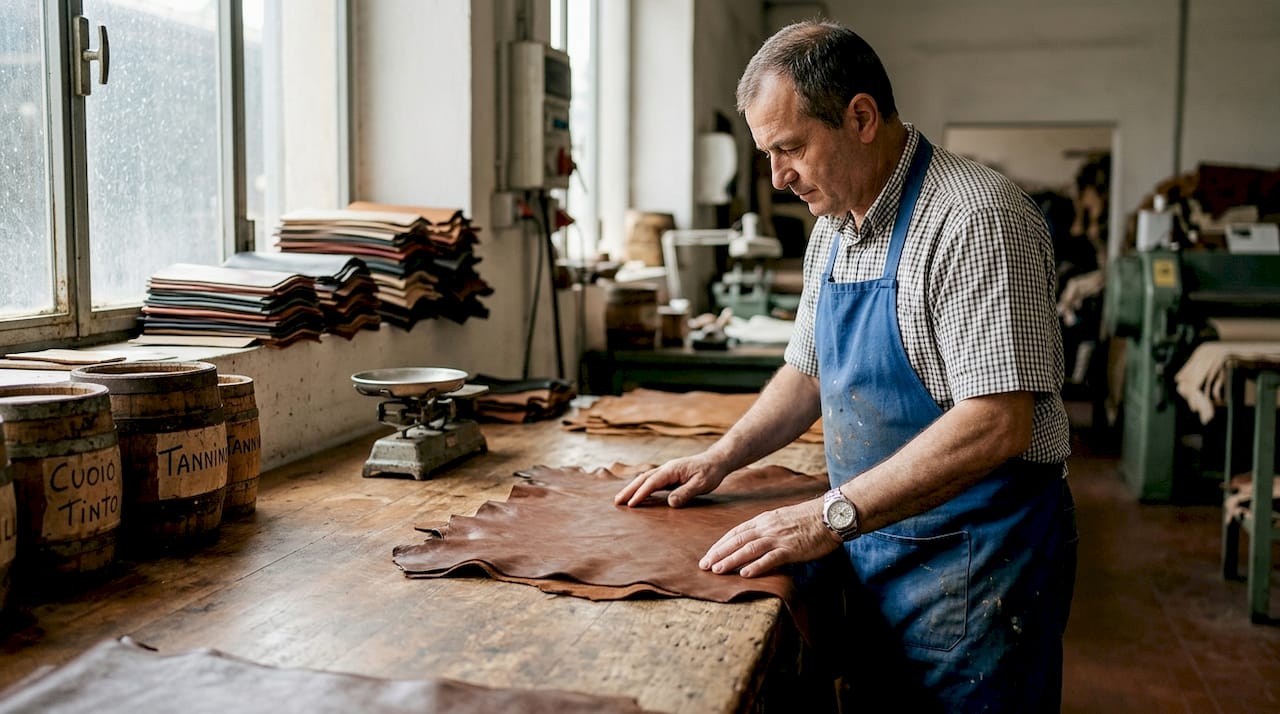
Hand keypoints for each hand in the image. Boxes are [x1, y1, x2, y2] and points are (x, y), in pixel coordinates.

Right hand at [613, 453, 728, 507]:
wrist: (716, 461)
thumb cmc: (710, 472)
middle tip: (617, 502)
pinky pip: (652, 482)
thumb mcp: (701, 484)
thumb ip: (686, 492)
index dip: (641, 493)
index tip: (631, 504)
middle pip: (643, 479)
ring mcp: (667, 471)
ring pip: (645, 479)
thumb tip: (670, 503)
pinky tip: (637, 496)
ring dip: (633, 489)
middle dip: (629, 490)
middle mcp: (666, 468)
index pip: (653, 482)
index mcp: (672, 470)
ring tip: (621, 500)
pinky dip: (642, 488)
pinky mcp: (669, 476)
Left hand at [699, 498, 840, 577]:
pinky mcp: (791, 549)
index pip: (735, 532)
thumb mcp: (781, 519)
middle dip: (718, 553)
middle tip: (704, 565)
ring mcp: (778, 538)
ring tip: (717, 570)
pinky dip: (757, 566)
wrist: (829, 515)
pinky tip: (744, 573)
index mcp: (763, 520)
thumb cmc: (808, 519)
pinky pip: (771, 558)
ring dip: (731, 560)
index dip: (720, 544)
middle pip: (737, 540)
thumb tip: (754, 542)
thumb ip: (767, 529)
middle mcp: (766, 528)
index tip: (708, 554)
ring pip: (748, 549)